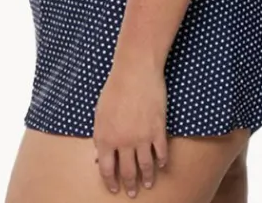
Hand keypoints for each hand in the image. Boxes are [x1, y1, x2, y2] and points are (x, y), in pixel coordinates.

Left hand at [93, 58, 168, 196]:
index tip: (114, 189)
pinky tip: (162, 165)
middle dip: (129, 185)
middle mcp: (122, 142)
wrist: (135, 70)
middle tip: (132, 192)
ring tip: (147, 184)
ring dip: (146, 178)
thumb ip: (100, 135)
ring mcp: (141, 137)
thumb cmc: (115, 87)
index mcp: (105, 137)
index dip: (110, 182)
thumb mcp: (100, 112)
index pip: (106, 169)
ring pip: (145, 167)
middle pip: (127, 171)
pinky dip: (162, 162)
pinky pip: (161, 153)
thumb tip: (99, 155)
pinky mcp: (157, 130)